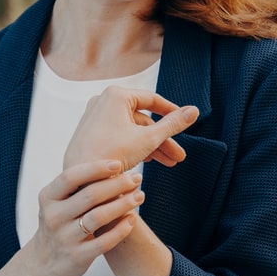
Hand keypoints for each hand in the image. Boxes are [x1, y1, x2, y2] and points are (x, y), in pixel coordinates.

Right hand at [24, 159, 146, 275]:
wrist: (43, 264)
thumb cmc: (58, 225)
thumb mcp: (56, 204)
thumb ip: (76, 187)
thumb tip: (112, 166)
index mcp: (48, 198)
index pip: (71, 177)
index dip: (96, 168)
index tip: (119, 163)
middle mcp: (54, 217)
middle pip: (90, 195)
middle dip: (117, 184)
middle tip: (137, 178)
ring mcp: (65, 238)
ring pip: (99, 217)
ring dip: (123, 204)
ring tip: (139, 196)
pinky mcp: (78, 256)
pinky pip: (105, 241)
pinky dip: (121, 229)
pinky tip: (132, 219)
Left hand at [63, 87, 199, 171]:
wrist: (82, 179)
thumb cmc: (112, 155)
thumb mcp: (149, 139)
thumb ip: (173, 124)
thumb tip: (194, 111)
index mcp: (116, 95)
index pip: (152, 99)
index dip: (171, 112)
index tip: (184, 121)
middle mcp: (103, 102)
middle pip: (142, 119)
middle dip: (163, 139)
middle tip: (178, 155)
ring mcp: (95, 117)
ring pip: (132, 130)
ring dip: (152, 146)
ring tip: (169, 163)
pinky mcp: (91, 133)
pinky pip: (119, 136)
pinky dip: (135, 147)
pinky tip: (150, 161)